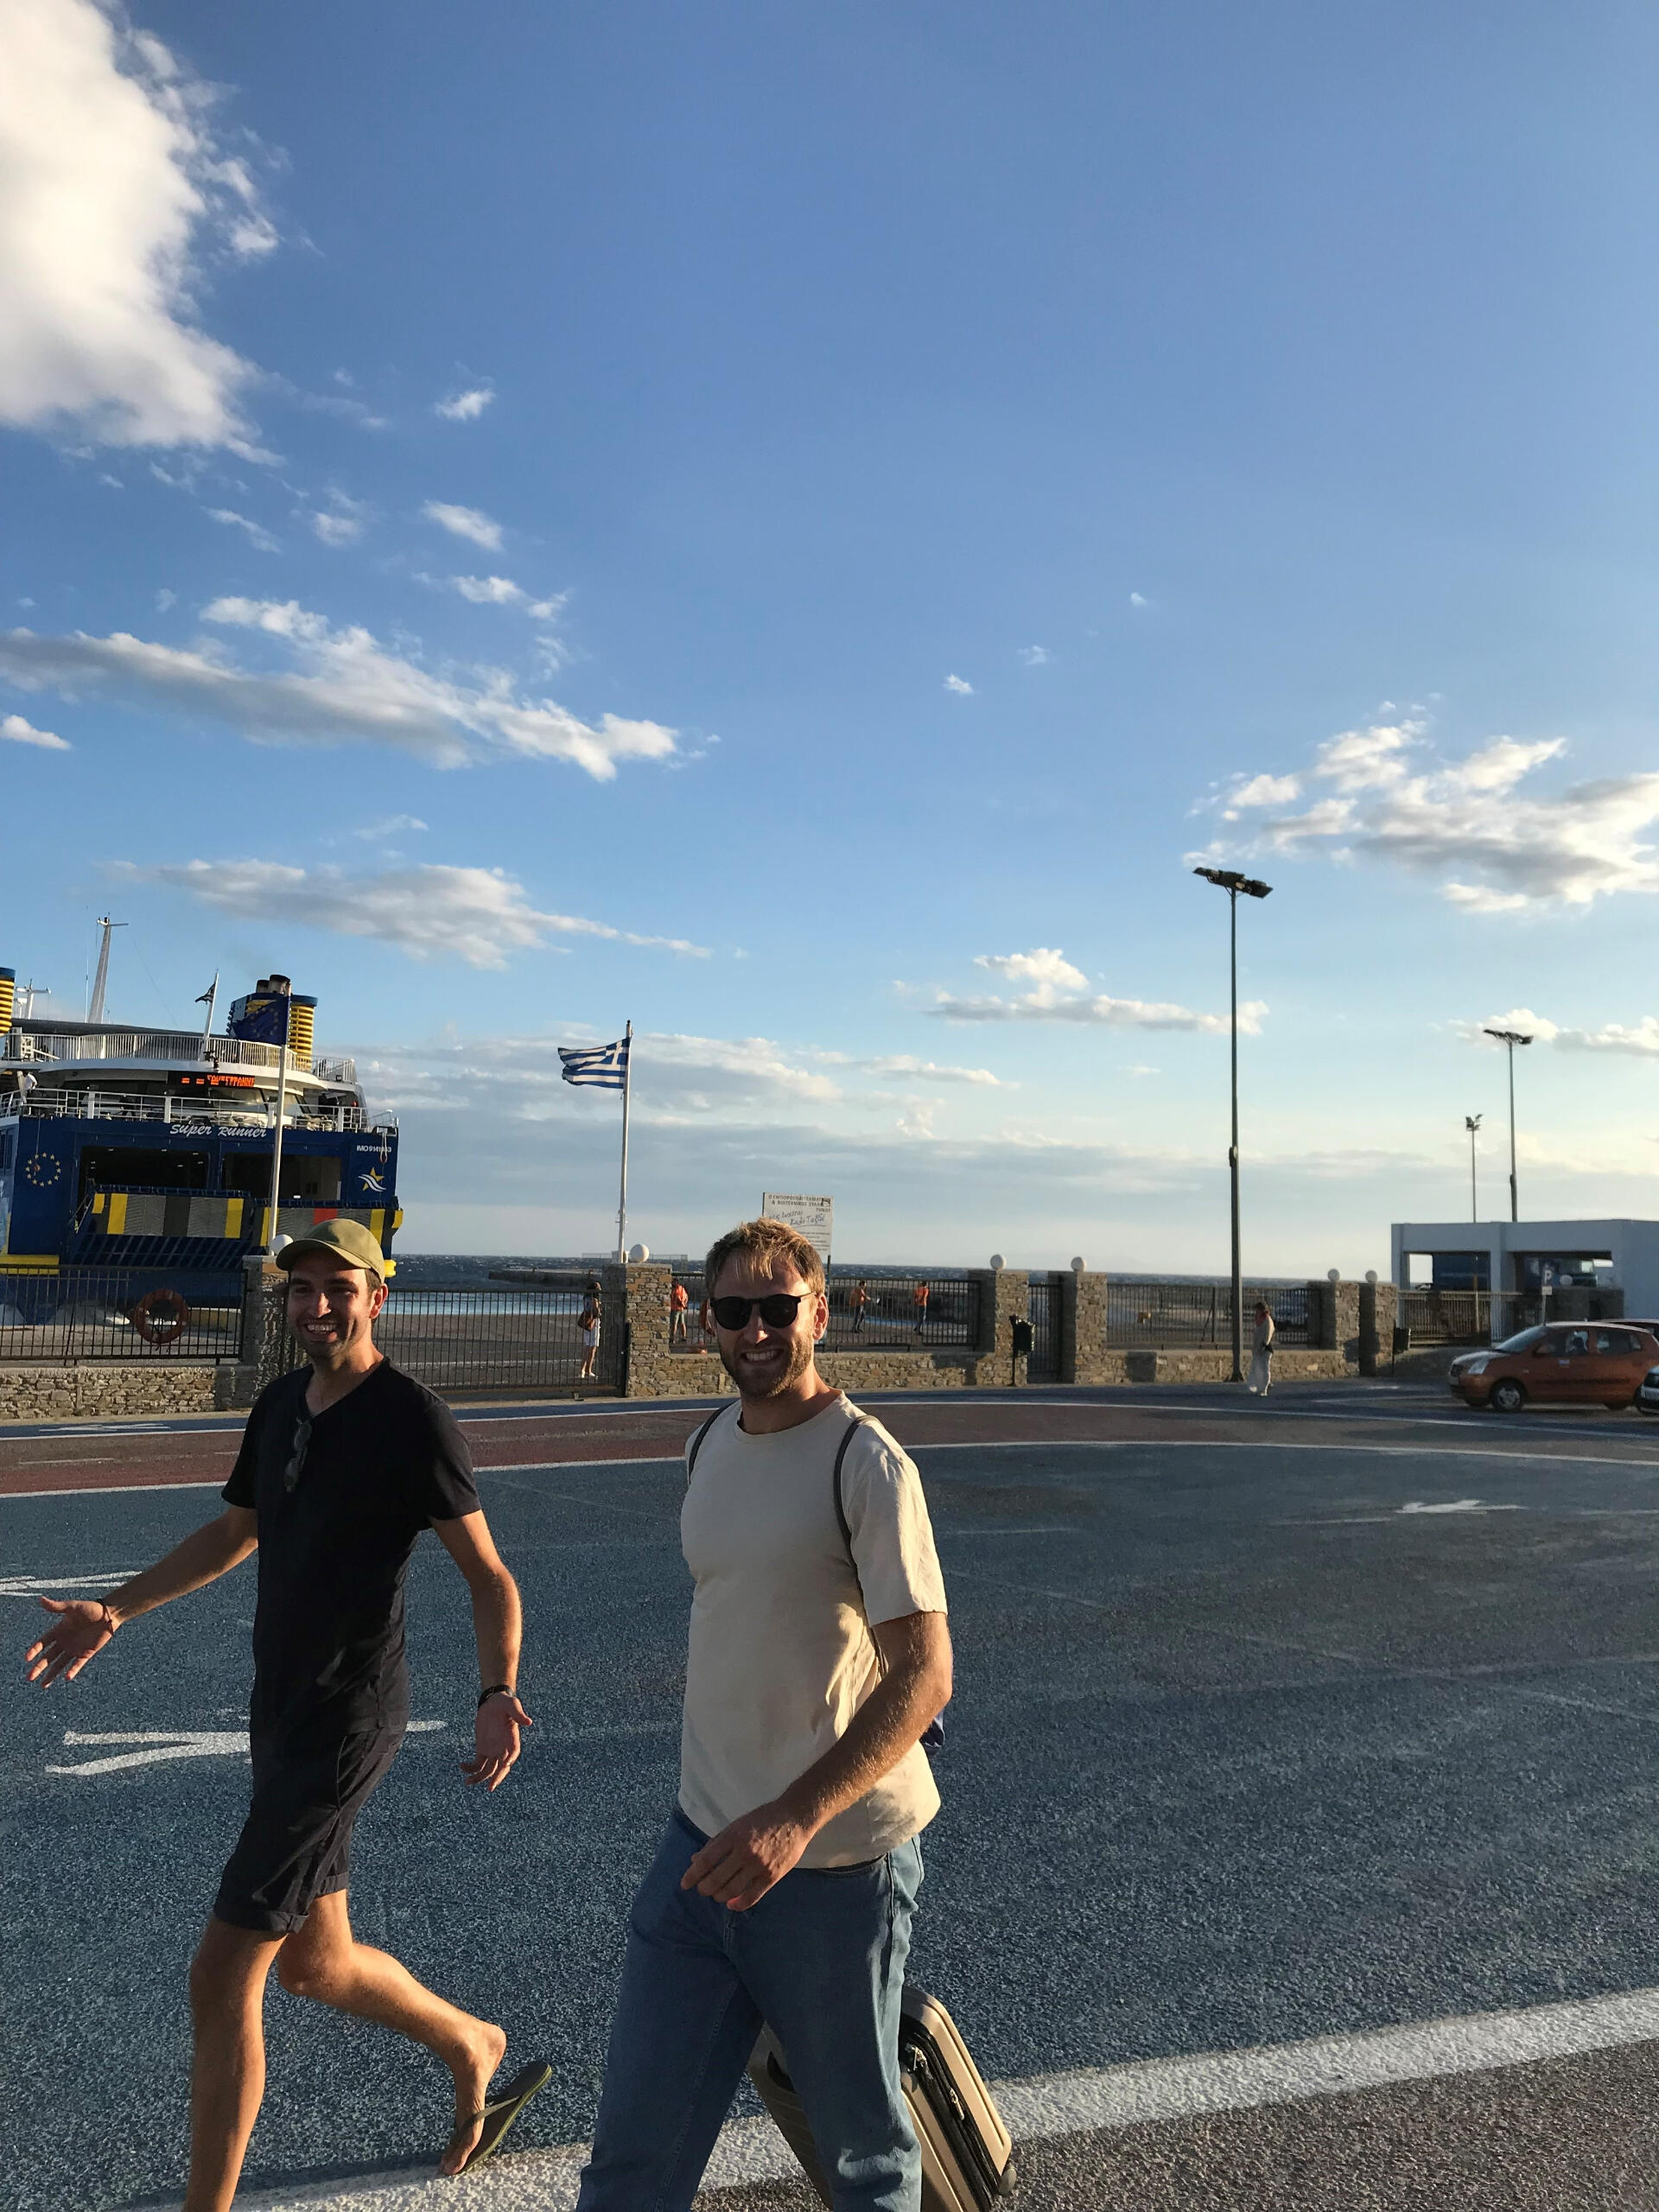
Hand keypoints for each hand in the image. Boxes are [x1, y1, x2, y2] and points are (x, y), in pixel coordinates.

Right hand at [24, 1598, 115, 1686]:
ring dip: (51, 1674)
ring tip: (42, 1685)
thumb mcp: (73, 1607)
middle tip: (29, 1678)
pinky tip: (67, 1677)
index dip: (35, 1650)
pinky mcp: (86, 1653)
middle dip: (39, 1667)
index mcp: (59, 1630)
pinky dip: (72, 1670)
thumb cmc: (91, 1608)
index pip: (43, 1643)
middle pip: (48, 1657)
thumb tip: (40, 1599)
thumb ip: (57, 1607)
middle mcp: (64, 1641)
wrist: (110, 1614)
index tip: (27, 1658)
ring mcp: (74, 1649)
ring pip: (60, 1664)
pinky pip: (77, 1664)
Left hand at [460, 1691, 531, 1790]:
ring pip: (488, 1770)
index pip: (513, 1752)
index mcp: (512, 1739)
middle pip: (501, 1767)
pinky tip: (461, 1766)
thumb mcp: (512, 1705)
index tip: (505, 1764)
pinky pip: (477, 1764)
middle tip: (491, 1787)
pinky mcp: (482, 1750)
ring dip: (479, 1778)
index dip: (510, 1759)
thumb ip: (518, 1714)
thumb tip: (529, 1722)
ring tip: (468, 1782)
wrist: (493, 1702)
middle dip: (497, 1777)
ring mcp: (493, 1751)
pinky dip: (470, 1768)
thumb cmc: (505, 1702)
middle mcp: (504, 1749)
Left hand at [680, 1800, 812, 1909]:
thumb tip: (695, 1860)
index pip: (706, 1860)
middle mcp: (744, 1851)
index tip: (684, 1884)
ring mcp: (759, 1865)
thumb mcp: (737, 1825)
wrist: (795, 1818)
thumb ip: (716, 1843)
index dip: (692, 1875)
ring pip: (731, 1891)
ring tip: (717, 1895)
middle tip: (702, 1890)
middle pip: (716, 1879)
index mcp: (733, 1835)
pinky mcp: (772, 1876)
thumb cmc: (763, 1819)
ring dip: (719, 1896)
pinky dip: (738, 1905)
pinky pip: (751, 1897)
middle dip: (704, 1888)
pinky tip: (732, 1904)